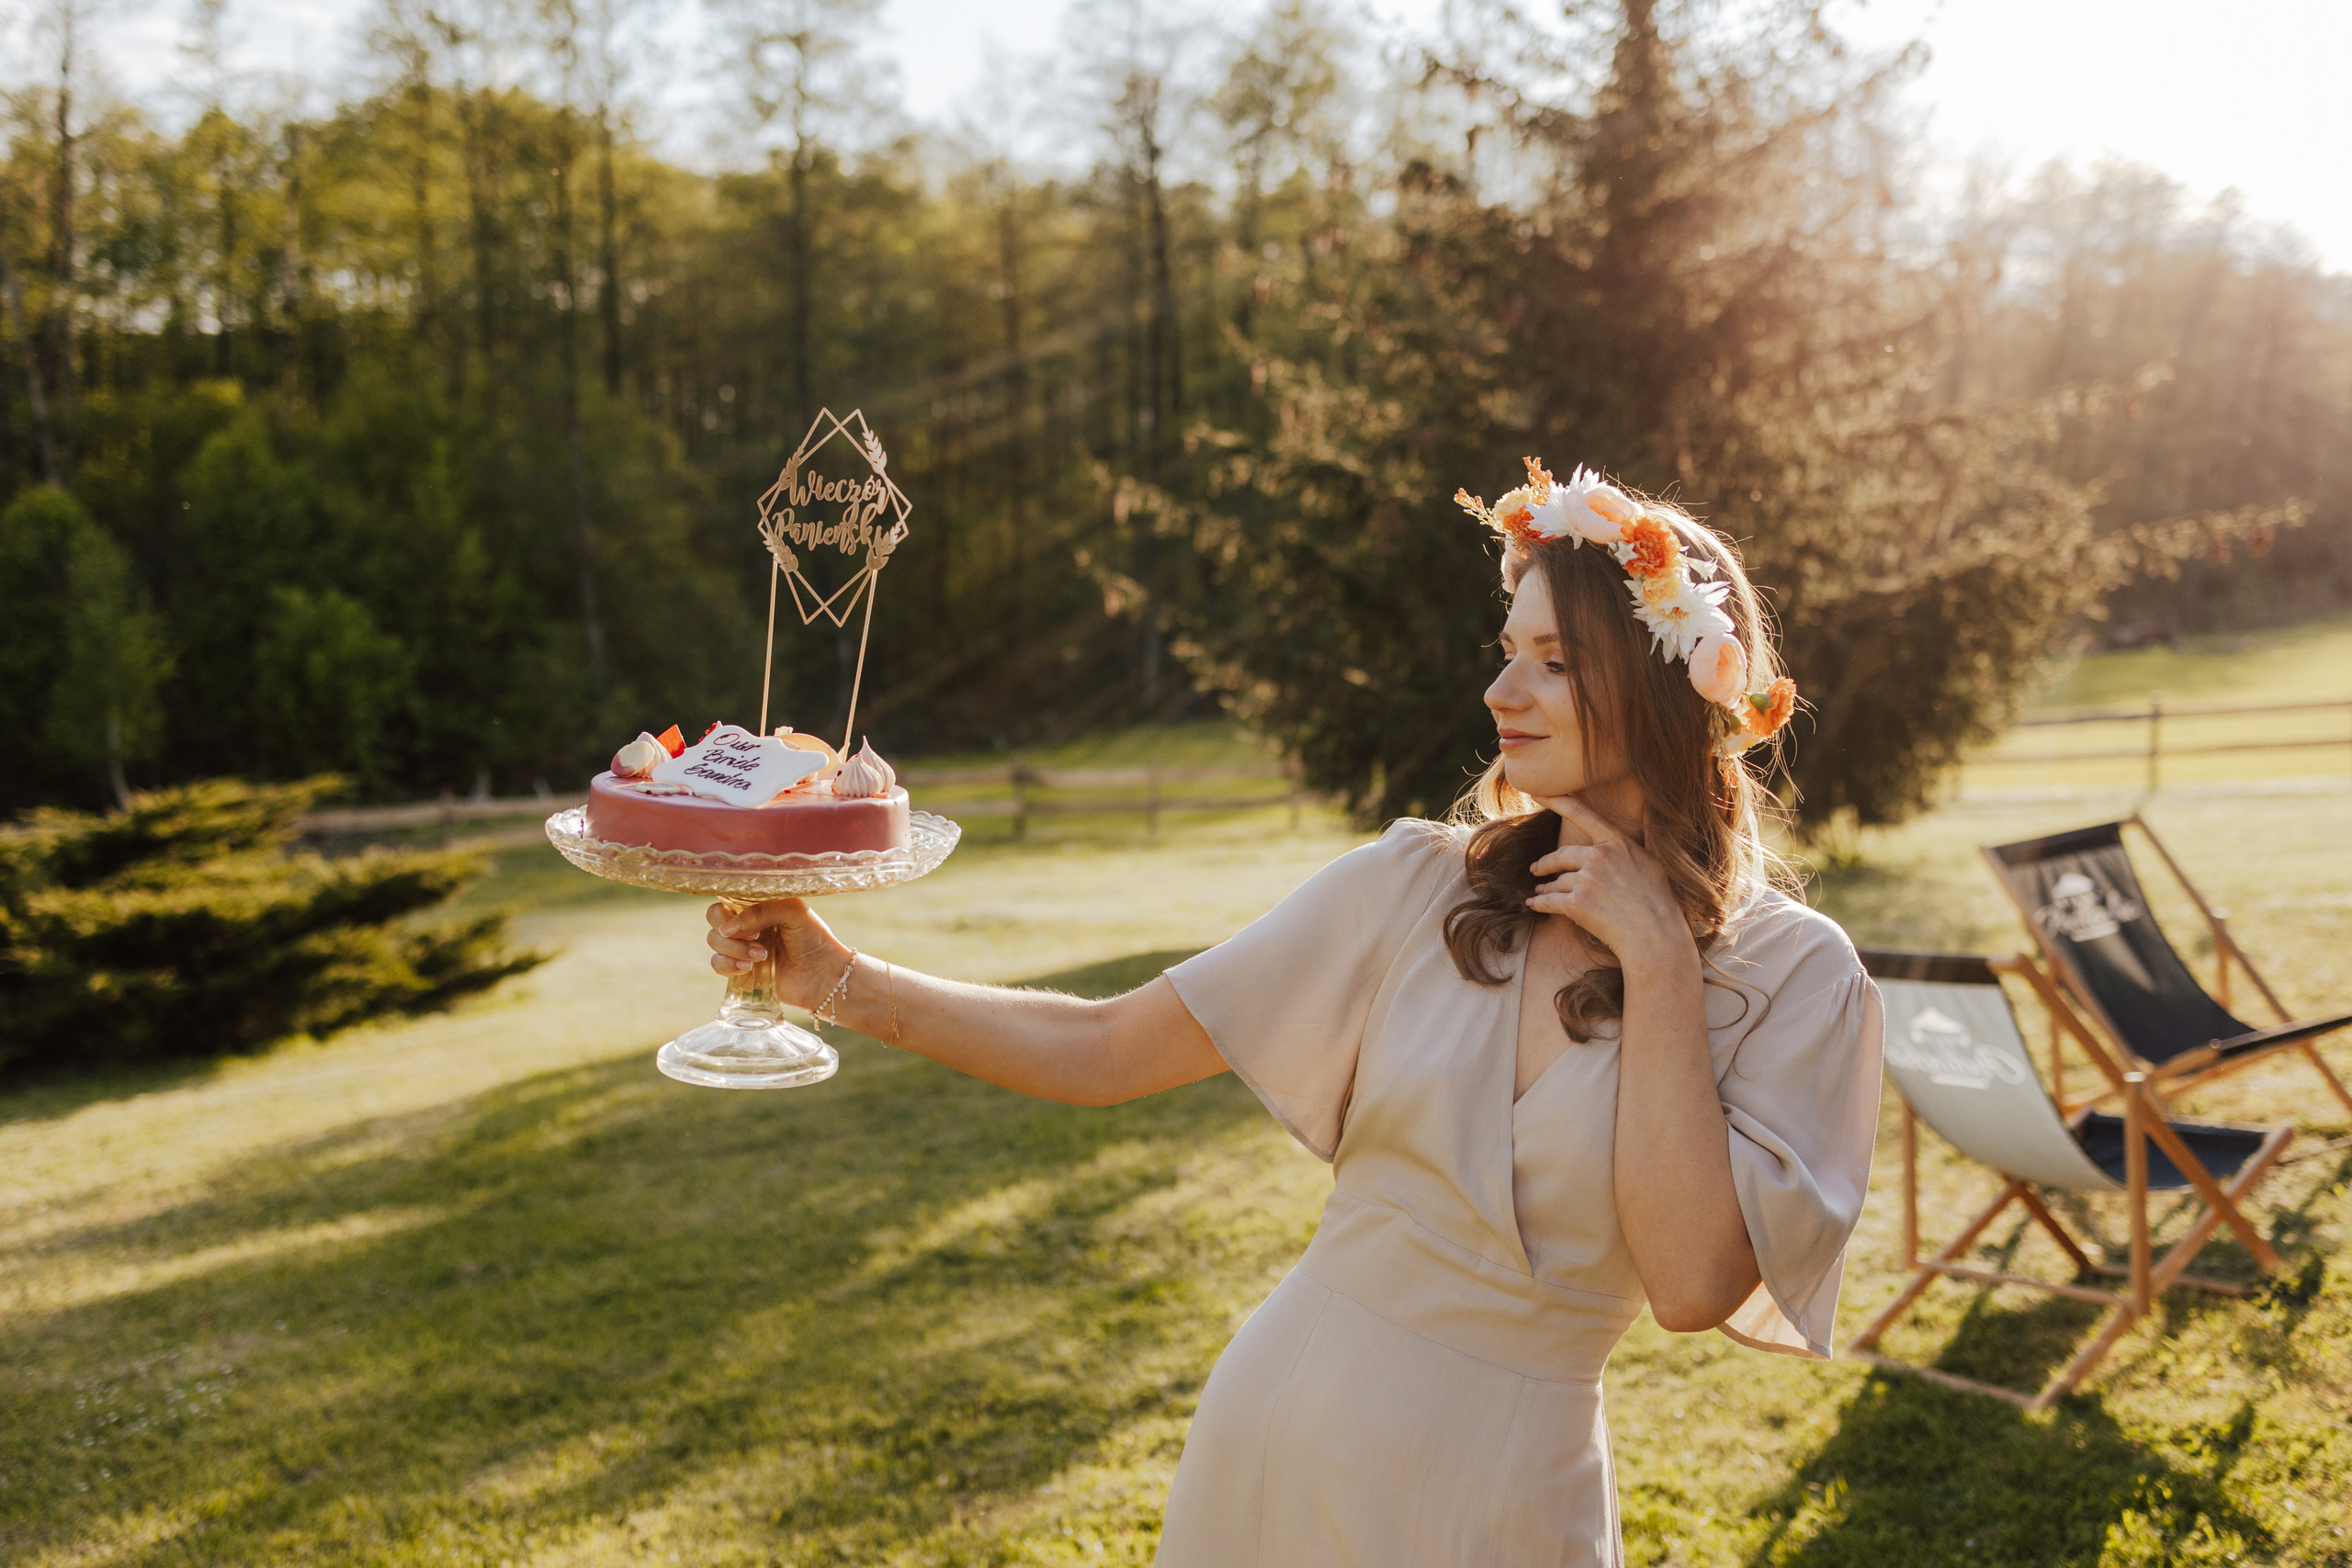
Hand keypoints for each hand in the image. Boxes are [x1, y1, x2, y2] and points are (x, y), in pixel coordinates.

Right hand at [706, 898, 850, 1010]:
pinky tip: (748, 968)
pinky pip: (717, 964)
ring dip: (735, 948)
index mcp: (758, 906)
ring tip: (762, 956)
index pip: (727, 898)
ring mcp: (742, 947)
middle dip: (730, 929)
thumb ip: (761, 910)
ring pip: (714, 941)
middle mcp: (747, 925)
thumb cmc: (815, 939)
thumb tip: (728, 928)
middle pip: (714, 918)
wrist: (824, 976)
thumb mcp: (793, 911)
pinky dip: (728, 965)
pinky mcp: (740, 971)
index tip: (752, 921)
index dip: (731, 908)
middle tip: (757, 936)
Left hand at [1525, 796, 1693, 969]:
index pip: (1581, 813)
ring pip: (1555, 882)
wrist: (1656, 938)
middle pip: (1560, 855)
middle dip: (1545, 864)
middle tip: (1536, 869)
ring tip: (1539, 892)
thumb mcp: (1657, 860)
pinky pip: (1549, 902)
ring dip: (1545, 888)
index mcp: (1617, 843)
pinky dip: (1539, 904)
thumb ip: (1647, 832)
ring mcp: (1586, 880)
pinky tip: (1533, 905)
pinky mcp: (1576, 904)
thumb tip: (1649, 804)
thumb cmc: (1661, 902)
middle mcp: (1599, 857)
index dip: (1556, 800)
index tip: (1535, 792)